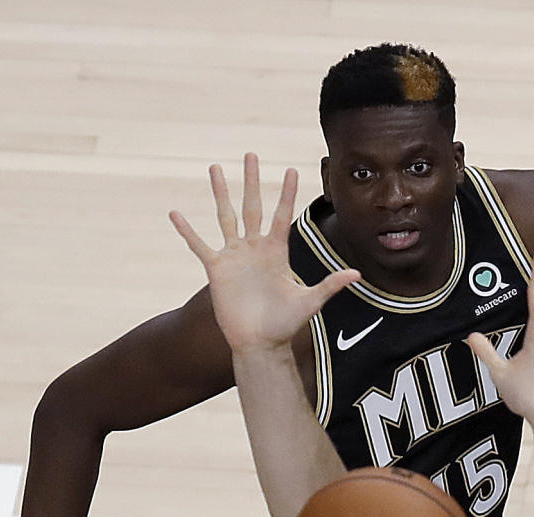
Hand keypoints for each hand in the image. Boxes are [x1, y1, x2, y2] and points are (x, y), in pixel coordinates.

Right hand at [170, 154, 359, 352]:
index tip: (290, 169)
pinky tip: (175, 213)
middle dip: (251, 181)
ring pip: (225, 216)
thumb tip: (358, 274)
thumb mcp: (310, 302)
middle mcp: (254, 248)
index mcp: (276, 252)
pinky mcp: (217, 270)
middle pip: (252, 206)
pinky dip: (187, 231)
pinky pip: (199, 246)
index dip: (285, 193)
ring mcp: (234, 256)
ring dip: (220, 193)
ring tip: (215, 168)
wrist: (260, 344)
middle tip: (250, 154)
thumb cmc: (285, 325)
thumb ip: (330, 285)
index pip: (281, 215)